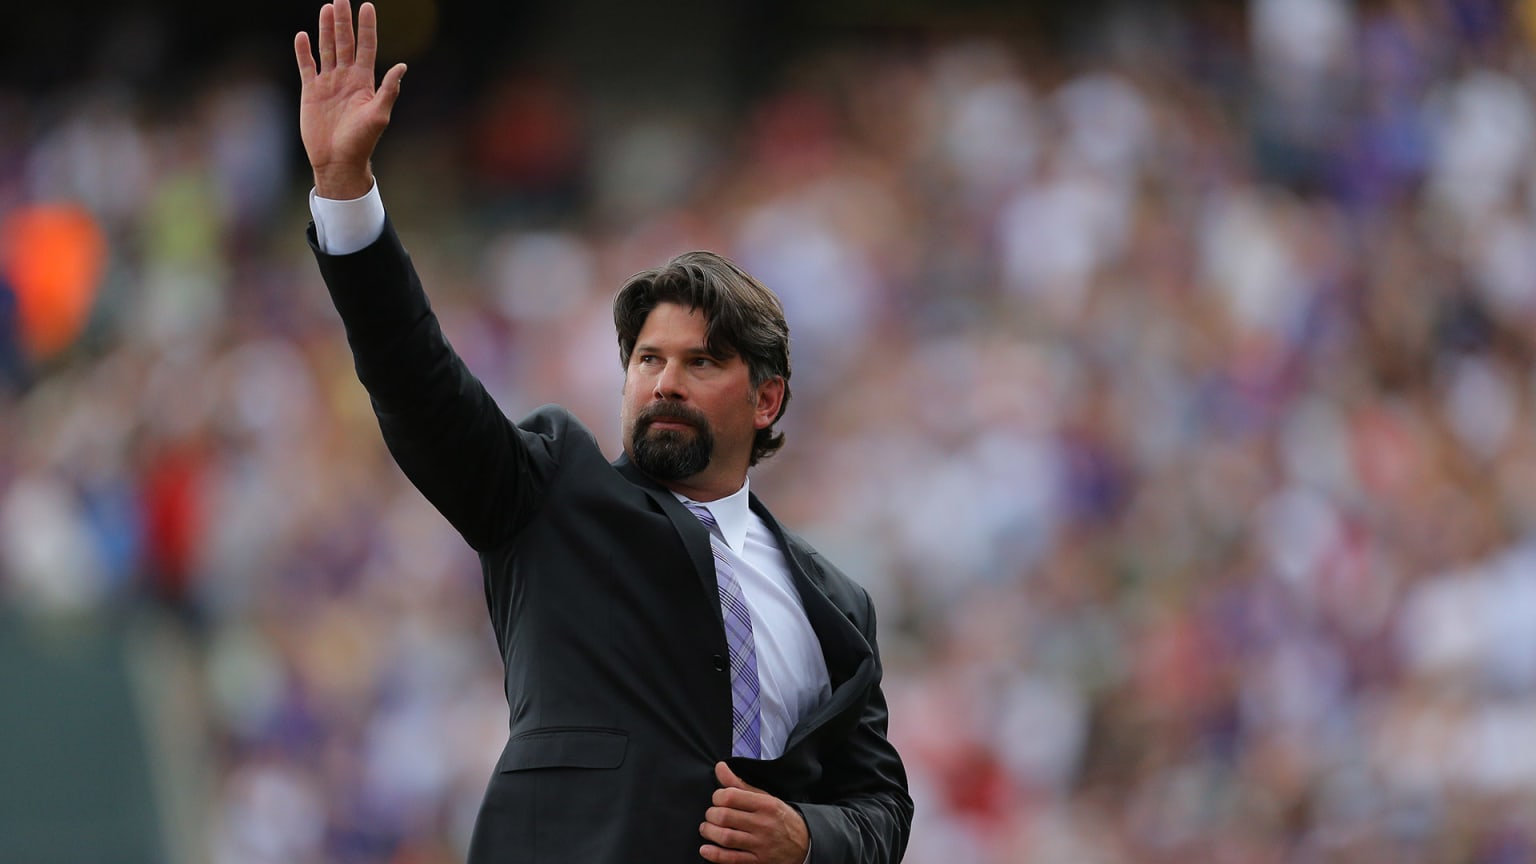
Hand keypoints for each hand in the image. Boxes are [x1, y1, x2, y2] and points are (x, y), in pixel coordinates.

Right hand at [293, 0, 406, 198]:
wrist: (338, 161)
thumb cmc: (362, 142)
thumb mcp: (379, 116)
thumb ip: (388, 90)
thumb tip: (402, 66)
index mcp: (364, 82)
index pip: (366, 47)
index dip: (367, 27)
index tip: (368, 6)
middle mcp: (346, 78)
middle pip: (345, 43)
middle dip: (344, 21)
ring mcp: (328, 83)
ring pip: (327, 49)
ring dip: (326, 29)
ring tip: (327, 8)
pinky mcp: (311, 91)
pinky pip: (307, 66)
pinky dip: (304, 51)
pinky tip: (303, 36)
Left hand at [699, 761, 809, 863]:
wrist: (805, 844)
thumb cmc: (780, 818)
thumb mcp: (765, 797)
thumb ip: (739, 784)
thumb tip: (720, 767)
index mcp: (765, 804)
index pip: (731, 796)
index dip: (717, 796)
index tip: (717, 799)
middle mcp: (763, 824)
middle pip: (724, 816)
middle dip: (710, 815)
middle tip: (710, 815)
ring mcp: (760, 844)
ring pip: (725, 837)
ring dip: (709, 832)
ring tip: (707, 829)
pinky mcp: (758, 861)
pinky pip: (731, 859)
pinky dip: (715, 854)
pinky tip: (705, 849)